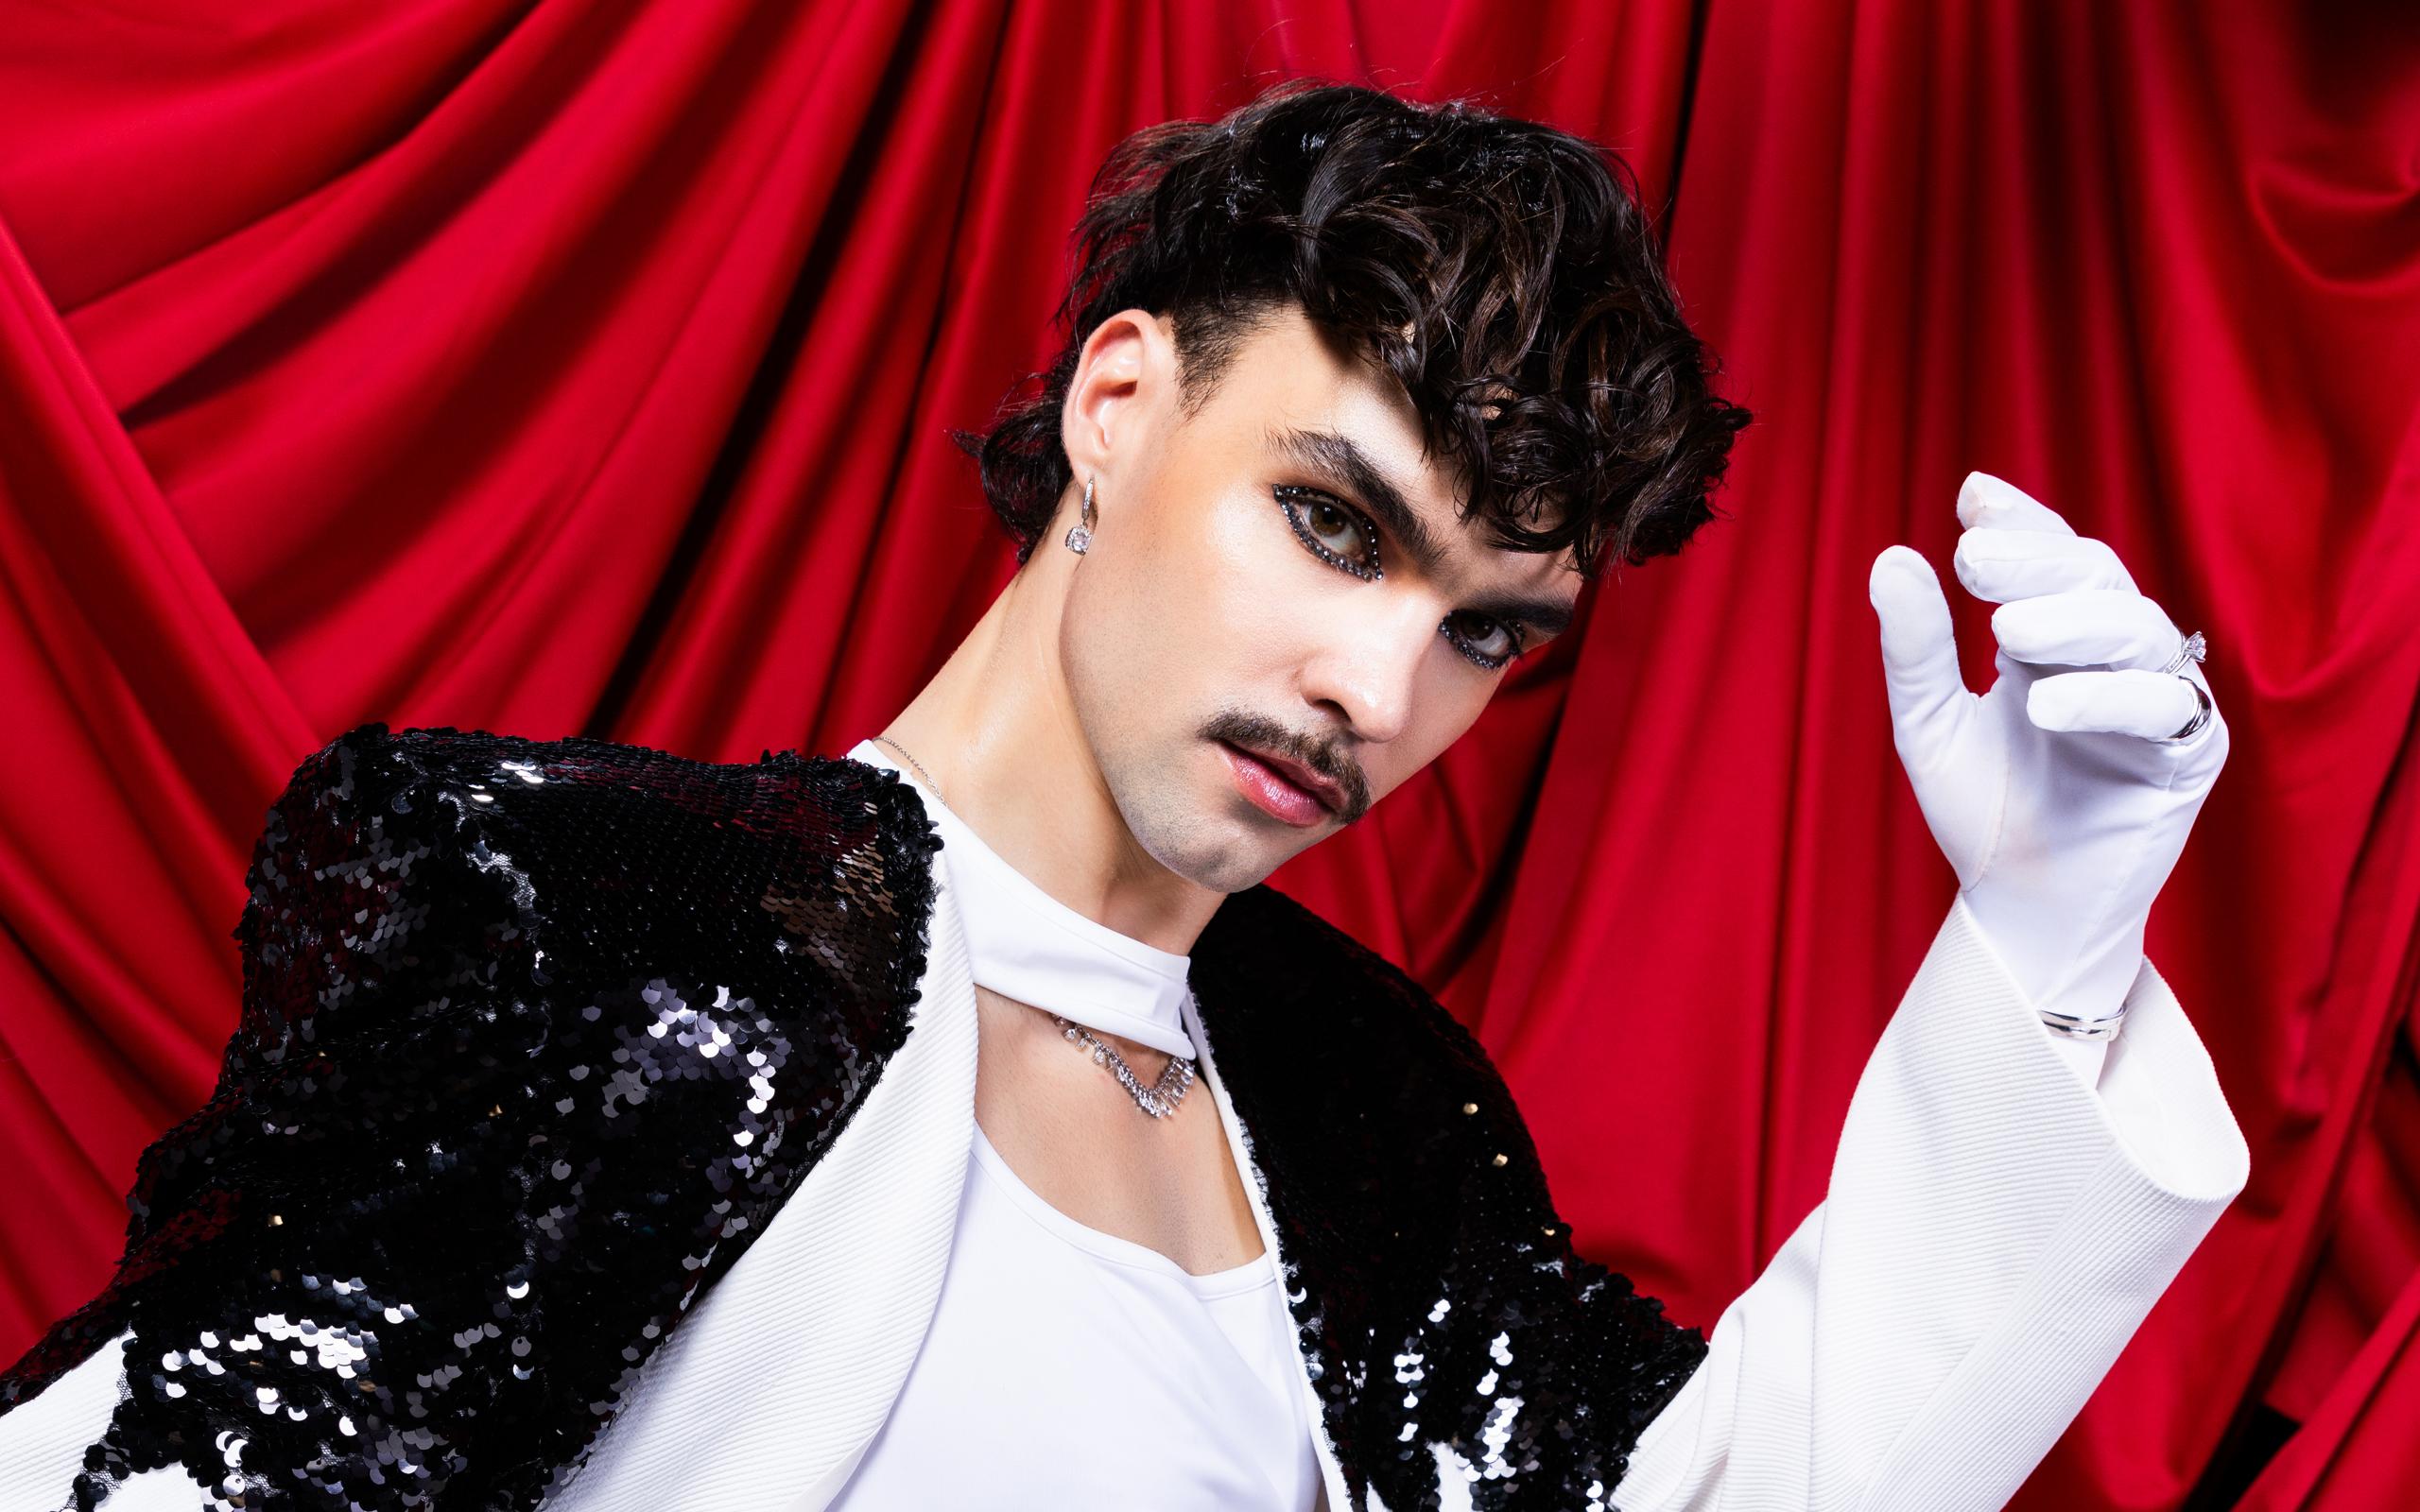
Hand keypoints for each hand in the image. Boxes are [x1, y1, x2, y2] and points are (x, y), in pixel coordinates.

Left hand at [1867, 471, 2227, 1026]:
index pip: (2049, 558)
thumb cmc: (1983, 810)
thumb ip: (1916, 649)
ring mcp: (2156, 698)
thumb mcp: (1928, 724)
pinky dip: (2109, 700)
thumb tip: (1891, 557)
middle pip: (2094, 579)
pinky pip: (2164, 709)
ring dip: (2073, 623)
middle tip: (1975, 557)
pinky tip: (2046, 705)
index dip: (2020, 524)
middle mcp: (2110, 655)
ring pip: (2135, 632)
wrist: (2018, 905)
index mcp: (2053, 636)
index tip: (1973, 497)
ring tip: (2008, 630)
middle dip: (2037, 562)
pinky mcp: (2188, 753)